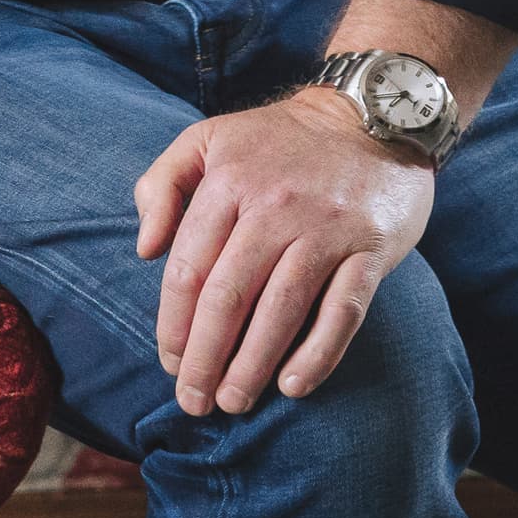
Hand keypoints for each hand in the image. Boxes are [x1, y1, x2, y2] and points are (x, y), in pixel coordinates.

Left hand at [134, 92, 433, 416]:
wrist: (373, 115)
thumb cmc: (276, 138)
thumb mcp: (205, 140)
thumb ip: (161, 186)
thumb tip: (144, 249)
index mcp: (227, 185)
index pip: (190, 269)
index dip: (174, 323)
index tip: (169, 362)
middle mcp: (274, 208)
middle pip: (229, 296)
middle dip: (205, 357)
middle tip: (193, 401)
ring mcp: (326, 229)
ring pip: (281, 309)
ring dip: (253, 364)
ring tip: (233, 402)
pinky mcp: (372, 248)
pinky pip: (343, 310)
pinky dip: (318, 352)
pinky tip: (293, 385)